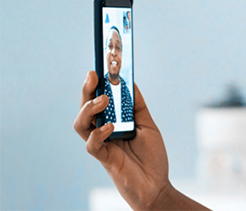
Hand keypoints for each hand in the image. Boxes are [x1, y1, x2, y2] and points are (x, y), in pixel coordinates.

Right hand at [74, 70, 172, 209]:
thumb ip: (137, 106)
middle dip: (87, 90)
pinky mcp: (104, 159)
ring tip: (104, 99)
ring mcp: (102, 145)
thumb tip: (130, 82)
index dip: (95, 84)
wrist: (157, 185)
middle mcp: (103, 131)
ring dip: (89, 109)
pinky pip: (92, 144)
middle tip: (93, 75)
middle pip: (85, 108)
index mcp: (112, 121)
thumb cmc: (151, 157)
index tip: (98, 66)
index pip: (98, 100)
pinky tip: (111, 127)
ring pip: (81, 124)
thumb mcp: (147, 125)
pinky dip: (99, 133)